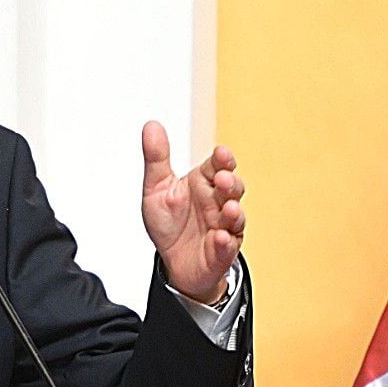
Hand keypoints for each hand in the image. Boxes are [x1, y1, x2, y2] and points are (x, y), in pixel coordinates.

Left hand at [140, 120, 245, 302]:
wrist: (171, 260)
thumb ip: (156, 158)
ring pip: (236, 217)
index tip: (221, 153)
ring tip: (229, 209)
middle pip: (233, 188)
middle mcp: (218, 202)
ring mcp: (223, 226)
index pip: (219, 165)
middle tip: (224, 179)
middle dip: (231, 183)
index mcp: (204, 182)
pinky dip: (226, 242)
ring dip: (234, 212)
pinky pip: (228, 247)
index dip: (223, 159)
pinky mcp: (222, 251)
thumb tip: (151, 126)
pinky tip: (220, 238)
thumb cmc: (169, 222)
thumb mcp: (156, 187)